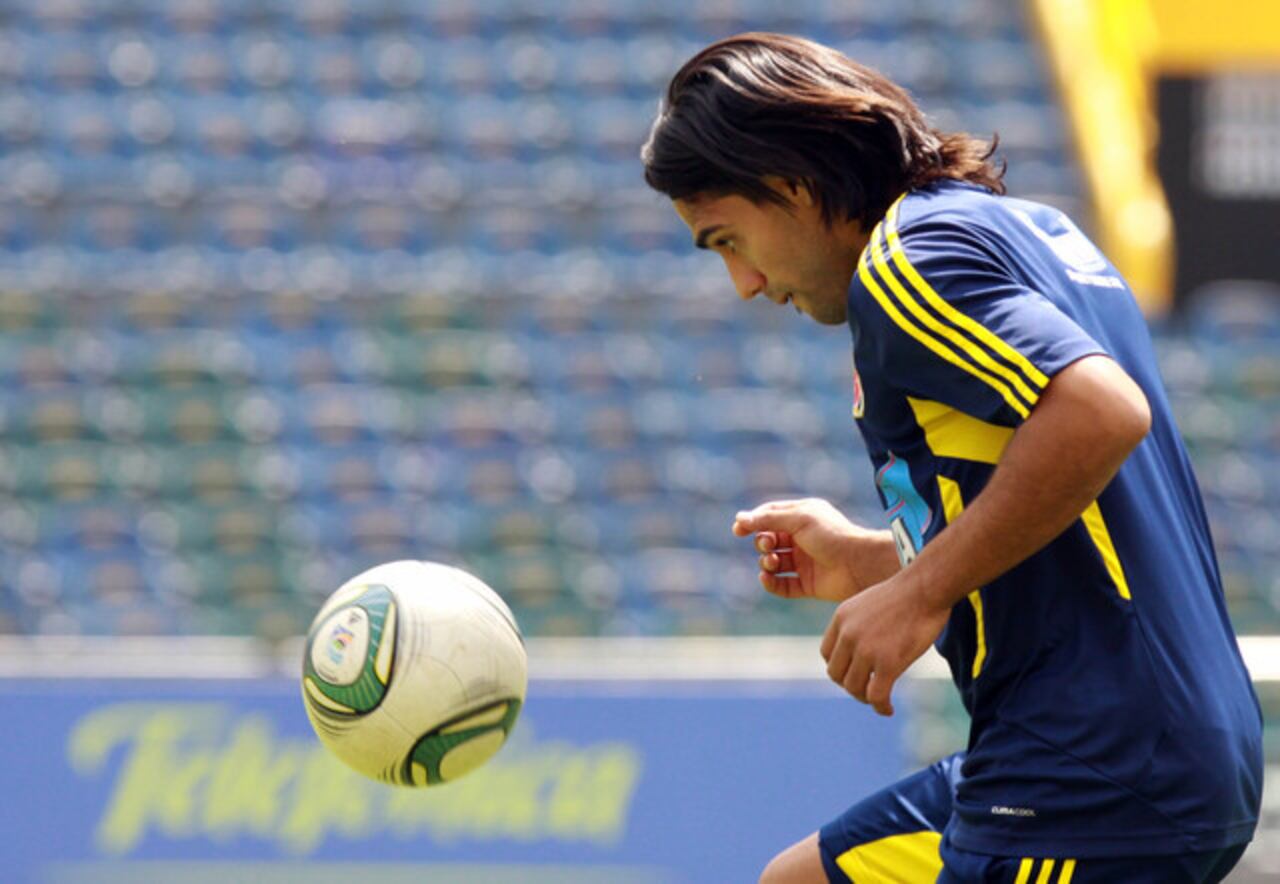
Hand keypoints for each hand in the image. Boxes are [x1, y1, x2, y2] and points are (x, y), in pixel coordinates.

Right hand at [732, 498, 880, 602]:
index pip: (770, 516)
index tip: (738, 529)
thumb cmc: (832, 535)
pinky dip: (770, 583)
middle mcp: (802, 539)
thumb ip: (768, 518)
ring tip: (773, 562)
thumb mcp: (798, 519)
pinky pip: (781, 586)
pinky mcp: (807, 584)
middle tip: (769, 545)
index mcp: (802, 518)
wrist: (860, 564)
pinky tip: (766, 578)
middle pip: (769, 539)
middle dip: (762, 542)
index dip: (753, 522)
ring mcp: (804, 562)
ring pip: (773, 563)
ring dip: (766, 562)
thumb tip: (740, 518)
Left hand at [820, 576, 950, 714]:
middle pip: (836, 674)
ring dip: (865, 698)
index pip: (827, 654)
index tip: (856, 672)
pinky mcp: (887, 663)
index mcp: (842, 618)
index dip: (840, 667)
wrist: (926, 588)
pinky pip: (876, 696)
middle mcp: (848, 634)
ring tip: (879, 698)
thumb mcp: (869, 603)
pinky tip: (888, 710)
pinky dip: (881, 707)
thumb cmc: (906, 594)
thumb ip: (859, 623)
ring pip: (854, 688)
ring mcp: (866, 650)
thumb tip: (862, 647)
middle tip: (868, 688)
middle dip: (851, 685)